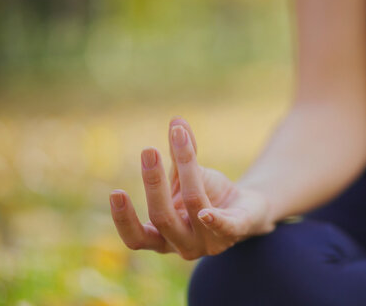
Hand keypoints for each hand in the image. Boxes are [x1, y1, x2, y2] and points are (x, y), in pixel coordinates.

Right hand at [109, 117, 274, 259]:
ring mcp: (210, 242)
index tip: (116, 191)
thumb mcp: (189, 176)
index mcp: (163, 237)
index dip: (124, 219)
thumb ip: (181, 154)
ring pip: (194, 205)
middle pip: (162, 218)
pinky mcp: (236, 232)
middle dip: (154, 183)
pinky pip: (224, 226)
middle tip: (148, 150)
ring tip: (180, 138)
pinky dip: (214, 220)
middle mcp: (184, 245)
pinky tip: (205, 212)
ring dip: (187, 171)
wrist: (249, 208)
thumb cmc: (209, 195)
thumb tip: (176, 119)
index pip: (137, 238)